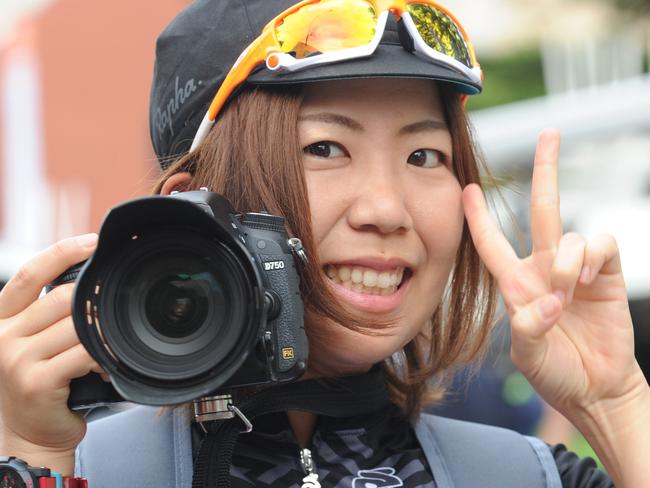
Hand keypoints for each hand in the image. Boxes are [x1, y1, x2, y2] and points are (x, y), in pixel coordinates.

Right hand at [0, 234, 102, 463]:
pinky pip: (83, 354)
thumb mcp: (37, 340)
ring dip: (99, 335)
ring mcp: (14, 359)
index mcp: (1, 318)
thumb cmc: (43, 382)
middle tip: (111, 316)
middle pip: (61, 299)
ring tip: (106, 347)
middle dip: (92, 306)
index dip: (63, 251)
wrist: (31, 435)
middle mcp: (1, 335)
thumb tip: (91, 281)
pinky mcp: (34, 381)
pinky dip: (102, 356)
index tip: (94, 241)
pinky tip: (104, 366)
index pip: (32, 273)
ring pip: (76, 326)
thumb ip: (51, 312)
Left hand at [462, 129, 645, 418]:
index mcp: (516, 283)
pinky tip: (589, 277)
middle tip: (549, 133)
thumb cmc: (556, 371)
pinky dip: (593, 256)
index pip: (491, 243)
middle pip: (542, 209)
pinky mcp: (608, 272)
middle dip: (545, 170)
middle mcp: (544, 267)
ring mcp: (577, 268)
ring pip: (571, 235)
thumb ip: (529, 328)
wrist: (596, 387)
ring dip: (568, 262)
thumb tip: (550, 299)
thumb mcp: (529, 355)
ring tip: (569, 292)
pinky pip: (602, 243)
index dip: (478, 217)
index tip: (467, 188)